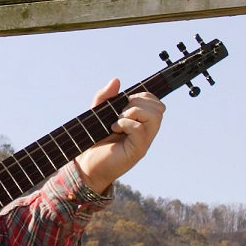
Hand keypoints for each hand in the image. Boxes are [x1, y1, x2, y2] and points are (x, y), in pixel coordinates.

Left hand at [71, 79, 165, 193]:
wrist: (86, 165)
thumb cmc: (94, 142)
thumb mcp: (97, 113)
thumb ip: (105, 97)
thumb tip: (116, 80)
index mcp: (140, 122)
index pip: (155, 102)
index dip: (142, 96)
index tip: (124, 102)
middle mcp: (146, 131)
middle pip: (159, 107)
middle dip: (139, 102)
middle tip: (121, 112)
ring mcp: (143, 141)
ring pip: (155, 116)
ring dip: (134, 112)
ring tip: (118, 120)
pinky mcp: (137, 151)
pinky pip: (140, 129)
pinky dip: (126, 123)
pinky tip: (114, 128)